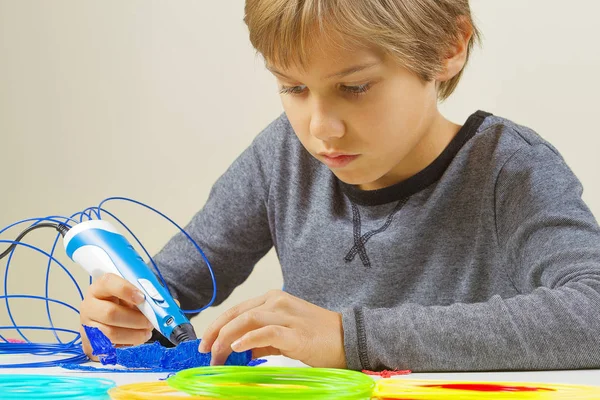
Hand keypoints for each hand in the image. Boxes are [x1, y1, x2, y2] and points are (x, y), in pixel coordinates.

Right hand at [79, 273, 153, 359]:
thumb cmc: (122, 303)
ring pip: (110, 333)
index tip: (142, 298)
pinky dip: (126, 345)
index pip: (107, 283)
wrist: (107, 319)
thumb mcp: (131, 294)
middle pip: (110, 313)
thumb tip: (162, 305)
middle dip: (135, 319)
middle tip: (150, 322)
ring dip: (133, 335)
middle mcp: (89, 306)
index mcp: (99, 288)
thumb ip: (143, 297)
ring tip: (146, 332)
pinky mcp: (90, 344)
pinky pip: (109, 348)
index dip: (126, 289)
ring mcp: (87, 326)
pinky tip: (135, 339)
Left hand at [198, 290, 345, 367]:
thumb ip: (261, 339)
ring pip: (247, 320)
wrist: (348, 338)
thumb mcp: (284, 334)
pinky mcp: (296, 332)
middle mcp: (277, 302)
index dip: (218, 325)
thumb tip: (238, 350)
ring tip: (218, 355)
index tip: (205, 343)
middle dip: (217, 333)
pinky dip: (249, 339)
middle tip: (206, 352)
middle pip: (238, 314)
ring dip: (227, 338)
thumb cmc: (317, 337)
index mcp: (273, 299)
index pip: (237, 310)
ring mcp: (287, 315)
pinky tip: (237, 348)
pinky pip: (267, 332)